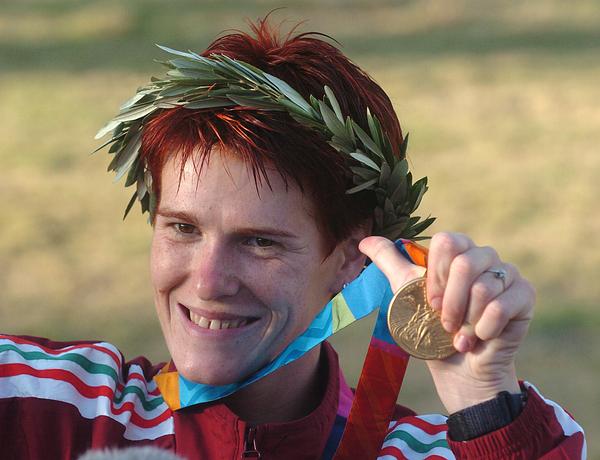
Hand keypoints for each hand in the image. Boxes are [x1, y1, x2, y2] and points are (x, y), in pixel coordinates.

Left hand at [359, 233, 535, 412]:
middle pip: (466, 262)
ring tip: (460, 333)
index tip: (429, 301)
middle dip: (450, 301)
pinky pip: (502, 305)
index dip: (434, 274)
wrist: (458, 370)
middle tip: (444, 322)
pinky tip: (479, 339)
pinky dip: (484, 329)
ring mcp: (508, 274)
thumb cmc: (431, 329)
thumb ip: (389, 263)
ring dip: (466, 319)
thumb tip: (364, 241)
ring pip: (484, 286)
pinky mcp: (526, 296)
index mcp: (458, 251)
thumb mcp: (406, 293)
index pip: (446, 242)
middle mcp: (485, 257)